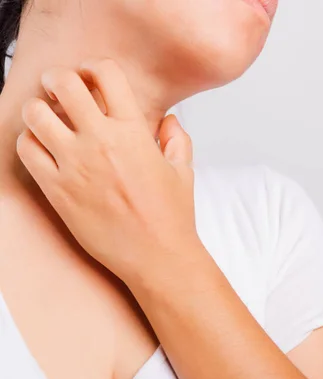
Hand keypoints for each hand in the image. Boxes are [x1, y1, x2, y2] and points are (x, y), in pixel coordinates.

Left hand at [16, 58, 200, 283]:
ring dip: (40, 110)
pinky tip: (43, 148)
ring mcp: (74, 166)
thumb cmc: (171, 216)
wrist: (156, 256)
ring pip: (35, 114)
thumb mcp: (183, 171)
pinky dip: (30, 141)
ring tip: (49, 119)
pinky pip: (26, 150)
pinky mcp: (56, 190)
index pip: (105, 74)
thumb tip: (168, 121)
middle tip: (61, 88)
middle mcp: (100, 142)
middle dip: (58, 78)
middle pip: (63, 84)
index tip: (92, 75)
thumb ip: (176, 138)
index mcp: (133, 132)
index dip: (94, 67)